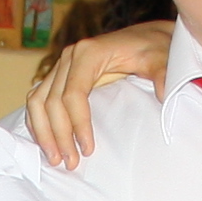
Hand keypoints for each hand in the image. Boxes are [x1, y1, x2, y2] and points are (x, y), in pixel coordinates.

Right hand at [22, 21, 172, 168]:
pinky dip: (39, 122)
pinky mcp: (60, 74)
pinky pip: (38, 99)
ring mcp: (62, 65)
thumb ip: (164, 74)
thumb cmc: (152, 49)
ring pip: (37, 101)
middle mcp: (70, 57)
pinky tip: (47, 143)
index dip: (78, 124)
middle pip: (51, 101)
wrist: (146, 37)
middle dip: (59, 135)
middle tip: (70, 163)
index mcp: (89, 53)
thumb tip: (164, 94)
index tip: (88, 149)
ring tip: (55, 158)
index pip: (73, 94)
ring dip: (43, 132)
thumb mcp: (162, 58)